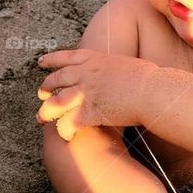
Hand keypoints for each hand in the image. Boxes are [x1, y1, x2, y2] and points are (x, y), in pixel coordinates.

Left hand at [36, 49, 155, 141]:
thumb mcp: (123, 63)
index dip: (50, 60)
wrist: (151, 91)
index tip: (41, 63)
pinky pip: (68, 123)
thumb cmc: (146, 78)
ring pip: (55, 103)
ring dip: (46, 111)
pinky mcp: (89, 113)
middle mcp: (83, 73)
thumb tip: (112, 73)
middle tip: (41, 94)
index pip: (64, 57)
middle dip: (45, 87)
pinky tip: (65, 135)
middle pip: (55, 80)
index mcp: (92, 58)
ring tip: (41, 118)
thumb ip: (110, 67)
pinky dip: (64, 130)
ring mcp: (84, 93)